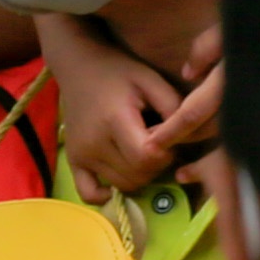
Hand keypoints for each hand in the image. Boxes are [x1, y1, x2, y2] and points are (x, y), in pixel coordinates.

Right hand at [35, 15, 209, 197]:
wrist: (79, 66)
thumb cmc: (119, 71)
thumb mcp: (151, 80)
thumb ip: (173, 107)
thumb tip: (186, 137)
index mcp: (115, 120)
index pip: (147, 158)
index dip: (165, 153)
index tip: (166, 136)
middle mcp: (94, 143)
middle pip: (137, 176)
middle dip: (155, 165)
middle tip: (156, 143)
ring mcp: (81, 155)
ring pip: (121, 185)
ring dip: (139, 175)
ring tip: (139, 150)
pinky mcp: (73, 162)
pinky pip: (89, 193)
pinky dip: (107, 194)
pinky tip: (119, 177)